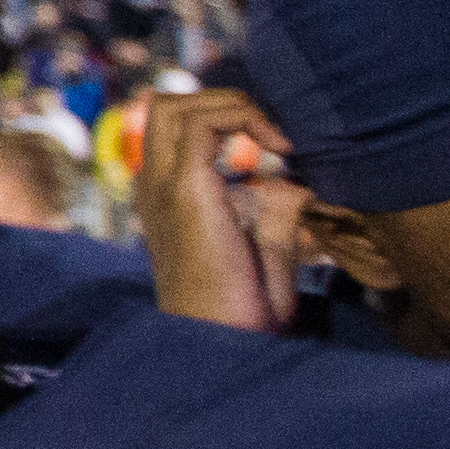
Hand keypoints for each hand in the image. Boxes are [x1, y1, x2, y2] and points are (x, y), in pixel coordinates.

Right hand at [130, 85, 305, 333]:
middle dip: (221, 100)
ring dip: (229, 104)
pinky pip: (201, 124)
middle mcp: (156, 185)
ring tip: (273, 135)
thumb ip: (275, 216)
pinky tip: (278, 146)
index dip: (228, 117)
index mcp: (167, 197)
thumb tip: (293, 183)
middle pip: (164, 105)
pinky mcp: (186, 192)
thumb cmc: (242, 316)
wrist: (218, 348)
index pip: (176, 127)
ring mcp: (166, 186)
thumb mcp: (266, 257)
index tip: (280, 146)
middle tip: (269, 131)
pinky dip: (242, 118)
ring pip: (173, 104)